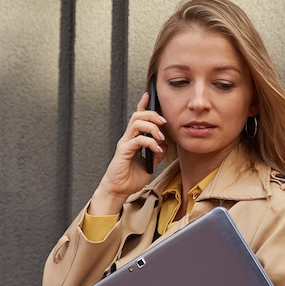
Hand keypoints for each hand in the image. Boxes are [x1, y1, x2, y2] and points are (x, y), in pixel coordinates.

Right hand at [89, 93, 166, 214]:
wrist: (119, 190)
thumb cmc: (131, 178)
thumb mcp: (150, 164)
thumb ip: (156, 153)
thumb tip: (165, 144)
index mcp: (133, 139)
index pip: (138, 117)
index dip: (142, 105)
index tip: (149, 95)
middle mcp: (128, 138)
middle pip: (138, 116)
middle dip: (152, 115)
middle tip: (164, 122)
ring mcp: (125, 144)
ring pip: (136, 123)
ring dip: (152, 127)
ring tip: (161, 137)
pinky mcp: (124, 152)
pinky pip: (138, 140)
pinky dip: (150, 142)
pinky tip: (157, 149)